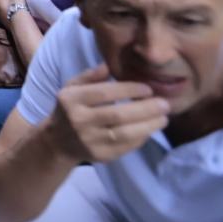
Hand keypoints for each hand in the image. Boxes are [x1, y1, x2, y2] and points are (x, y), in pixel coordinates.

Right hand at [43, 64, 168, 164]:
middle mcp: (79, 121)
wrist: (58, 142)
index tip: (147, 88)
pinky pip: (126, 147)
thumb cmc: (70, 108)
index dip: (128, 90)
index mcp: (71, 100)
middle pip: (117, 114)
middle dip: (145, 109)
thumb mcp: (72, 87)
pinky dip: (141, 137)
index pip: (103, 93)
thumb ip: (90, 76)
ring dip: (148, 125)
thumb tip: (109, 65)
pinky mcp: (100, 156)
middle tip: (164, 104)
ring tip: (164, 118)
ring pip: (125, 133)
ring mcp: (90, 140)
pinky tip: (150, 129)